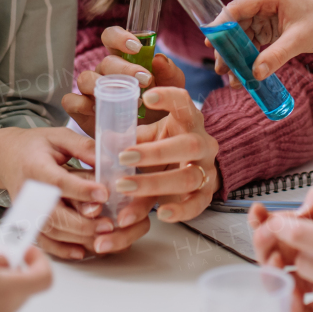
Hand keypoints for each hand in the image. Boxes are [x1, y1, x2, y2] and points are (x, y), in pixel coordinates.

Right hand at [0, 127, 148, 260]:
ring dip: (78, 238)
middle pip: (54, 214)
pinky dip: (62, 250)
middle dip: (83, 223)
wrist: (6, 157)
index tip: (104, 193)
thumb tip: (108, 162)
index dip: (81, 190)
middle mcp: (28, 192)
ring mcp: (26, 210)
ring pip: (51, 231)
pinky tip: (82, 252)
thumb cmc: (36, 145)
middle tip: (109, 224)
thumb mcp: (59, 136)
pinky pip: (44, 241)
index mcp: (35, 167)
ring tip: (104, 238)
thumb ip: (82, 147)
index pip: (58, 182)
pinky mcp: (28, 221)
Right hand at [62, 25, 185, 134]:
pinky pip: (70, 101)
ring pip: (84, 78)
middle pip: (104, 62)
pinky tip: (99, 111)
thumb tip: (158, 59)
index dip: (119, 38)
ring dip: (102, 86)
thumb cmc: (160, 105)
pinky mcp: (81, 111)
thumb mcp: (172, 88)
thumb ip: (169, 72)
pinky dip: (81, 104)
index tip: (136, 47)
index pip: (111, 37)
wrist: (153, 138)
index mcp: (122, 59)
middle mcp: (104, 72)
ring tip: (124, 99)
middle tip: (144, 81)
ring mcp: (90, 91)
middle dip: (123, 69)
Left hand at [111, 87, 218, 223]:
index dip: (168, 97)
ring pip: (189, 176)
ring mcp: (208, 169)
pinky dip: (180, 211)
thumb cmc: (167, 145)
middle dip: (155, 153)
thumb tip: (105, 139)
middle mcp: (203, 143)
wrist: (195, 167)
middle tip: (122, 157)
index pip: (184, 102)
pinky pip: (197, 204)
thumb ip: (131, 137)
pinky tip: (161, 214)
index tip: (147, 97)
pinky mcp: (207, 193)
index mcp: (188, 121)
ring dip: (155, 183)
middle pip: (188, 145)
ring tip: (124, 187)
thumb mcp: (151, 136)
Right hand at [223, 0, 312, 80]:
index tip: (209, 43)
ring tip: (231, 78)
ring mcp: (264, 14)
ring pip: (241, 35)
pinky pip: (251, 41)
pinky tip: (244, 73)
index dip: (220, 25)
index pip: (236, 8)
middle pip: (235, 24)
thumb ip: (276, 56)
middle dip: (227, 48)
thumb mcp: (299, 40)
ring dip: (235, 55)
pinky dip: (247, 57)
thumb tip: (255, 74)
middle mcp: (262, 2)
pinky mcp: (268, 26)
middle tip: (221, 69)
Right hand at [248, 203, 312, 311]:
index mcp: (312, 227)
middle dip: (262, 244)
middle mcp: (310, 253)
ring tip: (277, 262)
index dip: (262, 219)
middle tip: (267, 236)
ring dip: (271, 273)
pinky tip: (294, 296)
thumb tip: (299, 212)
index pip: (278, 224)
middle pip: (271, 251)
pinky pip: (303, 311)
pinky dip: (293, 306)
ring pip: (280, 280)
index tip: (258, 212)